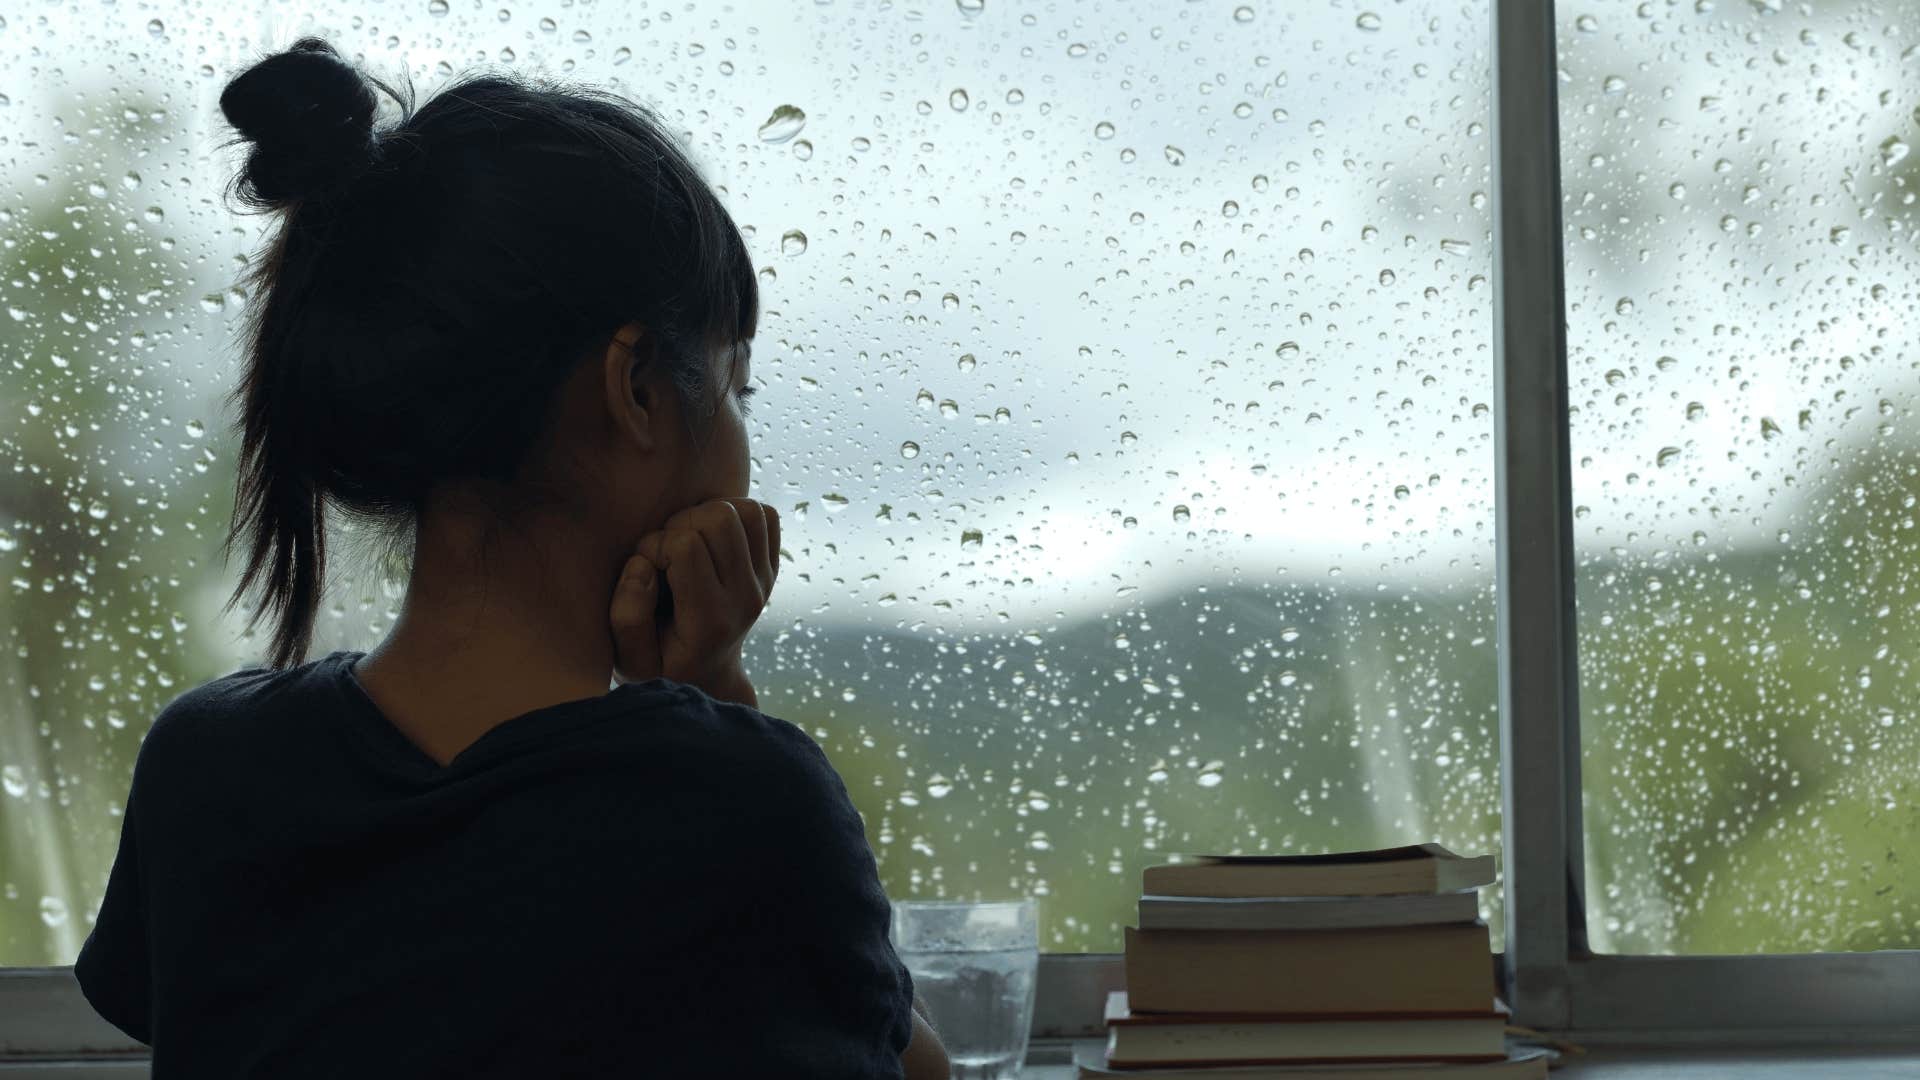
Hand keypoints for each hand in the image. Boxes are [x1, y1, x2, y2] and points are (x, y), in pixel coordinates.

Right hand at [609, 497, 779, 697]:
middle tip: (666, 551)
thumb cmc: (661, 664)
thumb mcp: (631, 659)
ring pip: (745, 510)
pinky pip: (764, 515)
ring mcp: (763, 581)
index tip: (644, 567)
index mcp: (710, 621)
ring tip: (687, 541)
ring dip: (708, 514)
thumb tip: (642, 565)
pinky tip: (710, 537)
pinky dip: (735, 513)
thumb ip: (627, 617)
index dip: (654, 544)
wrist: (707, 675)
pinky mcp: (770, 567)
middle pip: (720, 519)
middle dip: (681, 524)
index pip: (686, 546)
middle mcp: (745, 598)